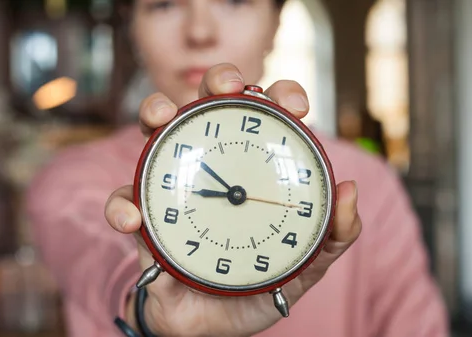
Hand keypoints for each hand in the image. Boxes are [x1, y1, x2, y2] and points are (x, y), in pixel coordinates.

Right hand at [105, 63, 361, 336]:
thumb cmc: (257, 286)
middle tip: (228, 86)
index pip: (266, 117)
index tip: (294, 105)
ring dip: (156, 111)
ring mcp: (177, 186)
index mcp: (254, 170)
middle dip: (218, 81)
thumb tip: (349, 189)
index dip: (280, 96)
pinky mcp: (146, 217)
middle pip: (211, 105)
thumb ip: (333, 234)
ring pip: (159, 131)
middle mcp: (214, 167)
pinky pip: (125, 200)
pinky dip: (123, 205)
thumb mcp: (305, 263)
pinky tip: (133, 220)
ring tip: (162, 117)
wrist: (212, 328)